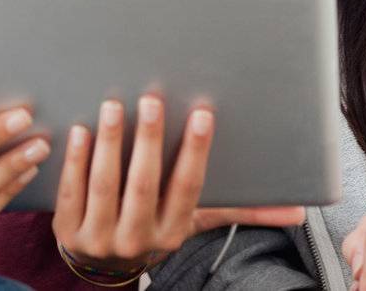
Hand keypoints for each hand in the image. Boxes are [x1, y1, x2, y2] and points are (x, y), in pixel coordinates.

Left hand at [51, 93, 305, 273]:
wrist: (102, 265)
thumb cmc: (156, 225)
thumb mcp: (196, 221)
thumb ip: (241, 211)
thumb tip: (299, 212)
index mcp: (173, 231)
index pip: (188, 188)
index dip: (195, 151)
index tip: (202, 114)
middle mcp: (137, 238)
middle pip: (143, 185)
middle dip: (149, 141)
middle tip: (152, 99)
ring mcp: (99, 237)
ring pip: (105, 186)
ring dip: (109, 144)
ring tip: (113, 105)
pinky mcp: (66, 231)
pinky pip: (70, 192)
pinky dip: (74, 160)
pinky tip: (79, 130)